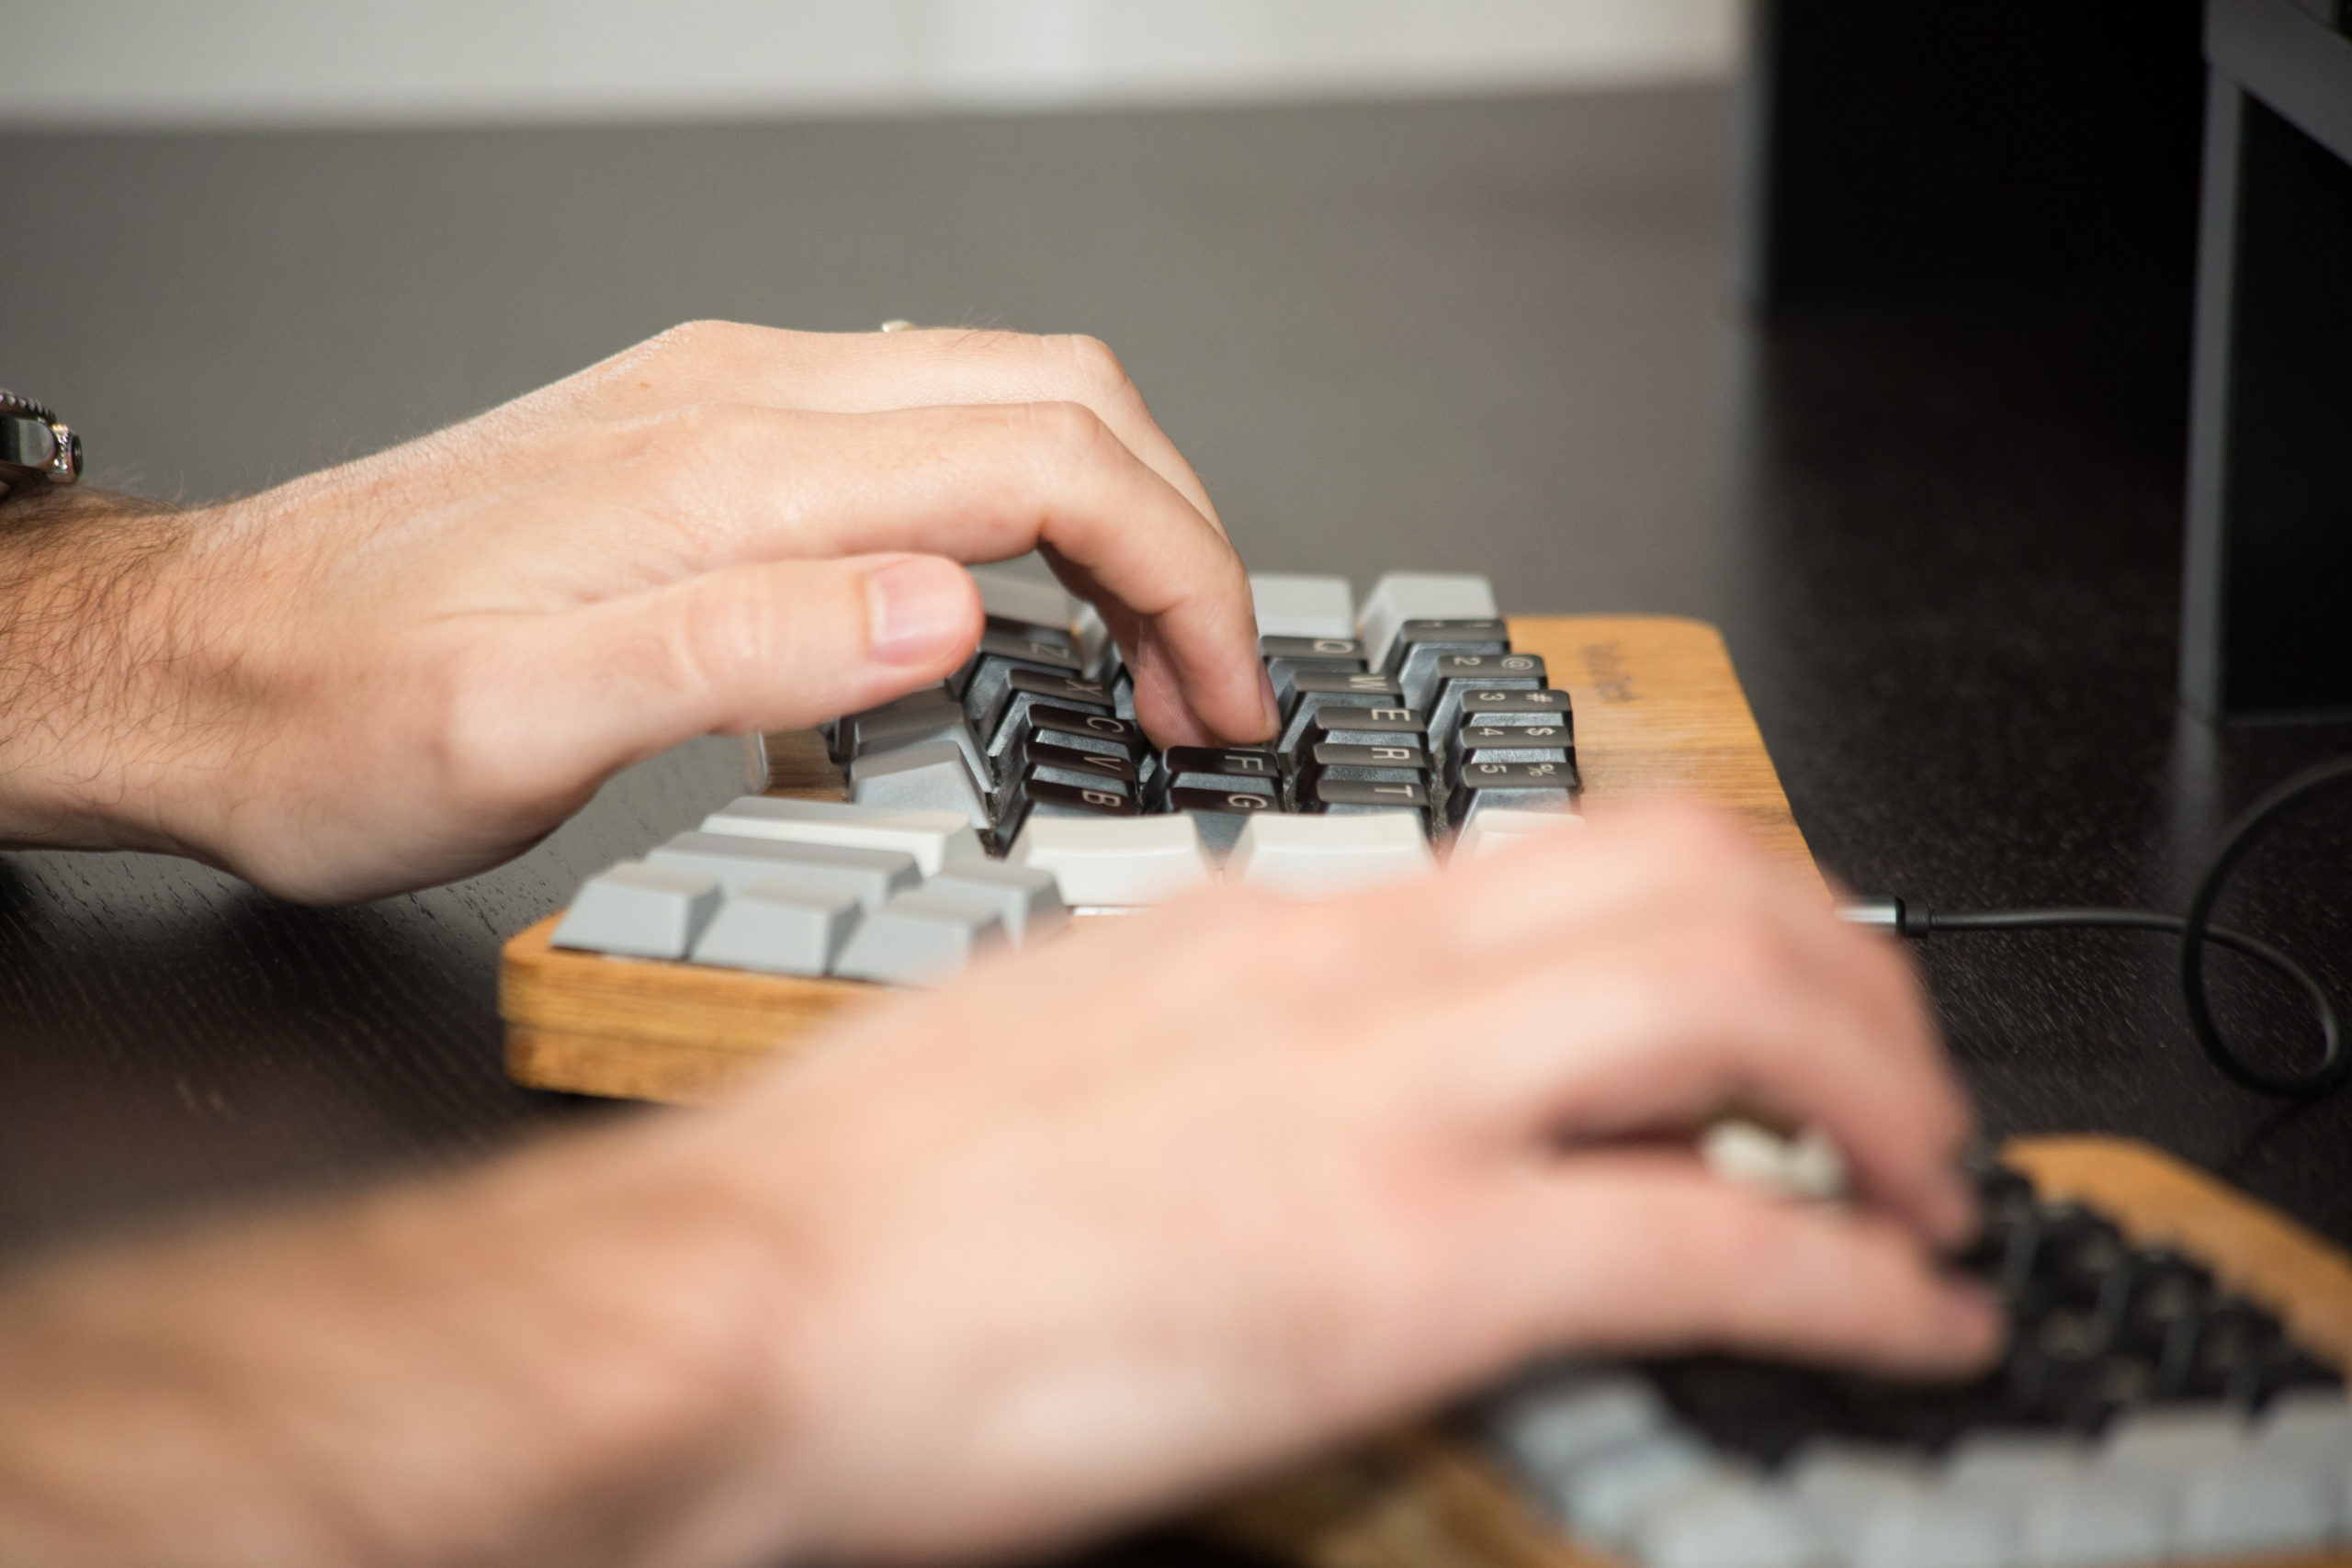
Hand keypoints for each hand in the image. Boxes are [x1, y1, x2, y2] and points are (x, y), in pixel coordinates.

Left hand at [0, 323, 1272, 900]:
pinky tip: (1015, 603)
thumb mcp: (517, 731)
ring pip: (1003, 395)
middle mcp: (740, 400)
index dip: (1175, 573)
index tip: (1217, 693)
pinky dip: (1028, 502)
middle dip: (1179, 536)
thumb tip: (950, 607)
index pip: (1041, 463)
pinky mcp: (706, 433)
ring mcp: (726, 402)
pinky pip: (926, 424)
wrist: (200, 661)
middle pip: (1055, 399)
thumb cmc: (334, 716)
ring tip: (1144, 657)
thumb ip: (739, 655)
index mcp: (726, 469)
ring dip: (1113, 512)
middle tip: (1209, 685)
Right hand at [0, 809, 1993, 1565]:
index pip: (1562, 846)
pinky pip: (1708, 1237)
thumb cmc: (854, 1200)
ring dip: (1881, 1092)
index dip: (1725, 898)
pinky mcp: (1404, 1265)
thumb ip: (1218, 1041)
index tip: (1776, 971)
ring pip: (1739, 1005)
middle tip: (1891, 1065)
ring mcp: (1388, 1106)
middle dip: (1847, 966)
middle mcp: (1352, 975)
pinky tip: (1901, 1317)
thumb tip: (1310, 1081)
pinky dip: (1851, 1275)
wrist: (733, 1297)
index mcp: (1269, 926)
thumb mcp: (1064, 1050)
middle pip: (1694, 876)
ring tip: (1924, 1177)